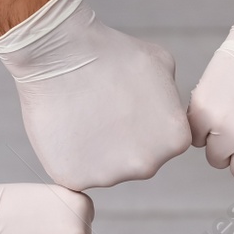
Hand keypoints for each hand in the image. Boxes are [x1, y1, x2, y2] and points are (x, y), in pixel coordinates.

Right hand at [0, 0, 190, 190]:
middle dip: (122, 141)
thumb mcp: (161, 65)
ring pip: (106, 169)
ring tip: (81, 115)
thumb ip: (171, 98)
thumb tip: (166, 111)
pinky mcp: (75, 180)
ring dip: (96, 150)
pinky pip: (76, 172)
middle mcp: (147, 165)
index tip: (125, 103)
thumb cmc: (110, 53)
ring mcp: (110, 176)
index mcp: (174, 140)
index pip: (163, 142)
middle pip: (135, 160)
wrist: (58, 54)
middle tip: (101, 110)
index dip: (143, 122)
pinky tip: (66, 127)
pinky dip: (70, 155)